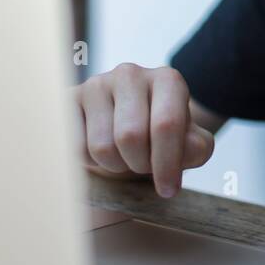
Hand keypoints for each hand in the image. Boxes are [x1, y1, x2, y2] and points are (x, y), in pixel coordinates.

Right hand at [73, 64, 213, 197]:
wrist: (127, 134)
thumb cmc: (161, 139)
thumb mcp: (189, 146)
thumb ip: (197, 149)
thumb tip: (184, 150)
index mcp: (167, 80)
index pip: (166, 124)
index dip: (167, 164)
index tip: (168, 190)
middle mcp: (131, 74)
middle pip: (131, 136)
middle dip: (139, 164)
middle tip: (144, 166)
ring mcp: (96, 84)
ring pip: (101, 145)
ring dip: (115, 166)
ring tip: (124, 156)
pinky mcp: (68, 101)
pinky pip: (74, 147)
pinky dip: (90, 162)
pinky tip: (101, 150)